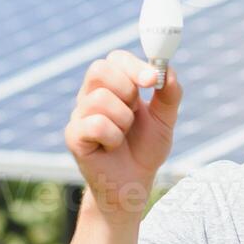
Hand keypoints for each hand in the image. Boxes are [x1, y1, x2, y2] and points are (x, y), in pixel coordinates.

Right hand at [64, 49, 181, 221]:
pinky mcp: (74, 136)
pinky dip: (113, 137)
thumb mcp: (165, 120)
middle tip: (135, 110)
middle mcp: (91, 95)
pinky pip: (95, 124)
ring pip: (101, 98)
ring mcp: (79, 115)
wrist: (134, 184)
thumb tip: (167, 70)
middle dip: (126, 88)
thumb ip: (169, 94)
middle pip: (99, 69)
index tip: (153, 80)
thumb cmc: (145, 148)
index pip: (116, 59)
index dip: (134, 65)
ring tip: (124, 135)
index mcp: (112, 85)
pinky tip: (111, 148)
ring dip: (124, 120)